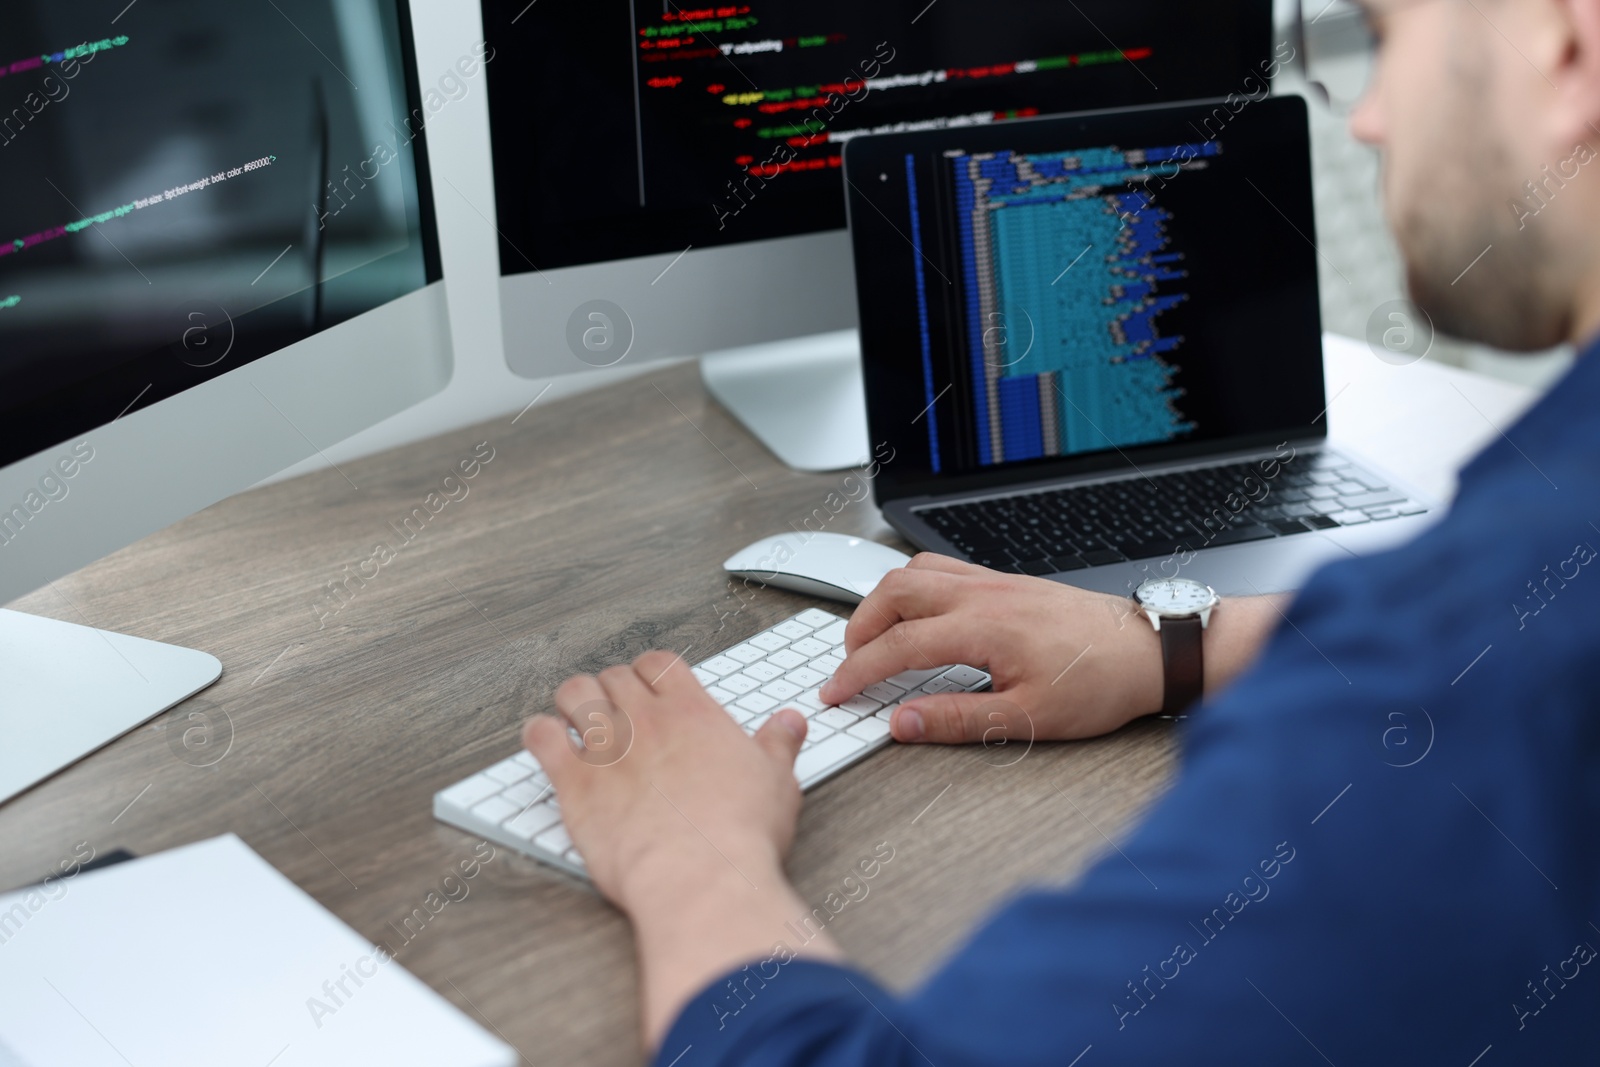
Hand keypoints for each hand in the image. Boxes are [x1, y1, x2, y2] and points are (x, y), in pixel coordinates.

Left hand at [522, 651, 807, 909]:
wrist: (701, 876)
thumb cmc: (739, 834)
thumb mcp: (777, 782)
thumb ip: (777, 745)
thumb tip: (790, 722)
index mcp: (693, 712)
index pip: (659, 664)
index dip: (648, 672)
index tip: (646, 687)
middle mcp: (646, 720)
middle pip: (613, 676)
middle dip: (610, 689)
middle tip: (611, 710)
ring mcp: (607, 748)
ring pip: (574, 694)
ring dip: (572, 702)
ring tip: (574, 719)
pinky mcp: (574, 782)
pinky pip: (541, 737)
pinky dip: (538, 734)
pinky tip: (545, 743)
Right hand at [818, 553, 1161, 743]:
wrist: (1148, 650)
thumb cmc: (1099, 682)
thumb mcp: (1028, 720)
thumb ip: (957, 721)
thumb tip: (902, 723)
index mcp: (983, 628)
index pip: (898, 645)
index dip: (858, 670)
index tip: (837, 690)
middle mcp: (983, 594)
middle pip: (894, 592)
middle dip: (859, 627)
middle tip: (847, 663)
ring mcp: (994, 581)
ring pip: (915, 571)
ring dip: (882, 600)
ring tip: (872, 635)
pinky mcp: (1006, 581)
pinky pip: (942, 567)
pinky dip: (913, 586)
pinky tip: (917, 612)